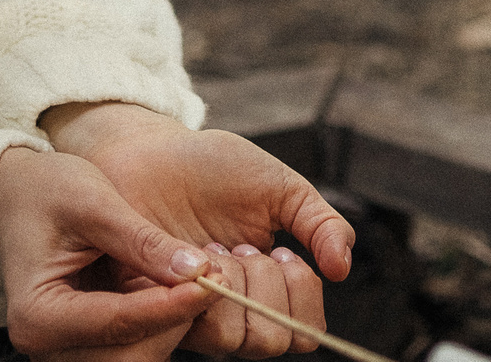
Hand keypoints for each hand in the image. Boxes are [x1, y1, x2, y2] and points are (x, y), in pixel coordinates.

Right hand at [0, 143, 216, 361]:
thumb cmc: (47, 190)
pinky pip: (134, 346)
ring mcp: (66, 349)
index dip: (171, 305)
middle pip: (129, 356)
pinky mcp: (86, 343)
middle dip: (174, 321)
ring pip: (137, 357)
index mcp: (38, 315)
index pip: (118, 323)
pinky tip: (180, 289)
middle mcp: (46, 345)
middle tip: (214, 279)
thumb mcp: (95, 203)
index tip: (213, 280)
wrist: (19, 194)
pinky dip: (161, 323)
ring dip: (172, 325)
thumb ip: (143, 241)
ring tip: (200, 281)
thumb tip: (196, 270)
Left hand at [44, 103, 353, 357]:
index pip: (302, 331)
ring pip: (230, 335)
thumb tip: (342, 269)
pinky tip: (184, 251)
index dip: (300, 296)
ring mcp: (189, 312)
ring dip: (229, 284)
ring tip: (210, 246)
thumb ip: (320, 224)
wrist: (149, 151)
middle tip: (242, 246)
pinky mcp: (147, 307)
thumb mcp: (280, 187)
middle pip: (270, 340)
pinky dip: (192, 284)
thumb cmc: (213, 169)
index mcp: (266, 288)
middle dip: (265, 287)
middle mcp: (230, 309)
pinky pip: (182, 320)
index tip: (285, 253)